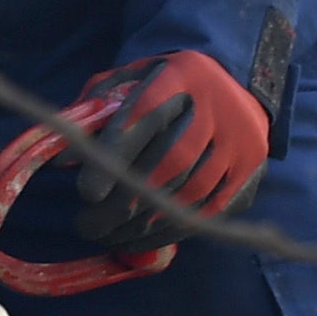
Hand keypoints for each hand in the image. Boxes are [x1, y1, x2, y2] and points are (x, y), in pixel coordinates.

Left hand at [70, 48, 270, 246]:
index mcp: (182, 75)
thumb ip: (94, 110)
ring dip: (145, 224)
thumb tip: (65, 161)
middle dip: (124, 202)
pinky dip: (173, 230)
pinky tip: (143, 239)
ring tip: (111, 237)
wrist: (234, 83)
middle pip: (170, 162)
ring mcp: (241, 140)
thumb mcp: (130, 80)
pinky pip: (211, 209)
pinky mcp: (251, 169)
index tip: (86, 193)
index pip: (146, 116)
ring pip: (192, 191)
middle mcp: (218, 106)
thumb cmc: (166, 87)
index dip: (115, 157)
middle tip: (89, 227)